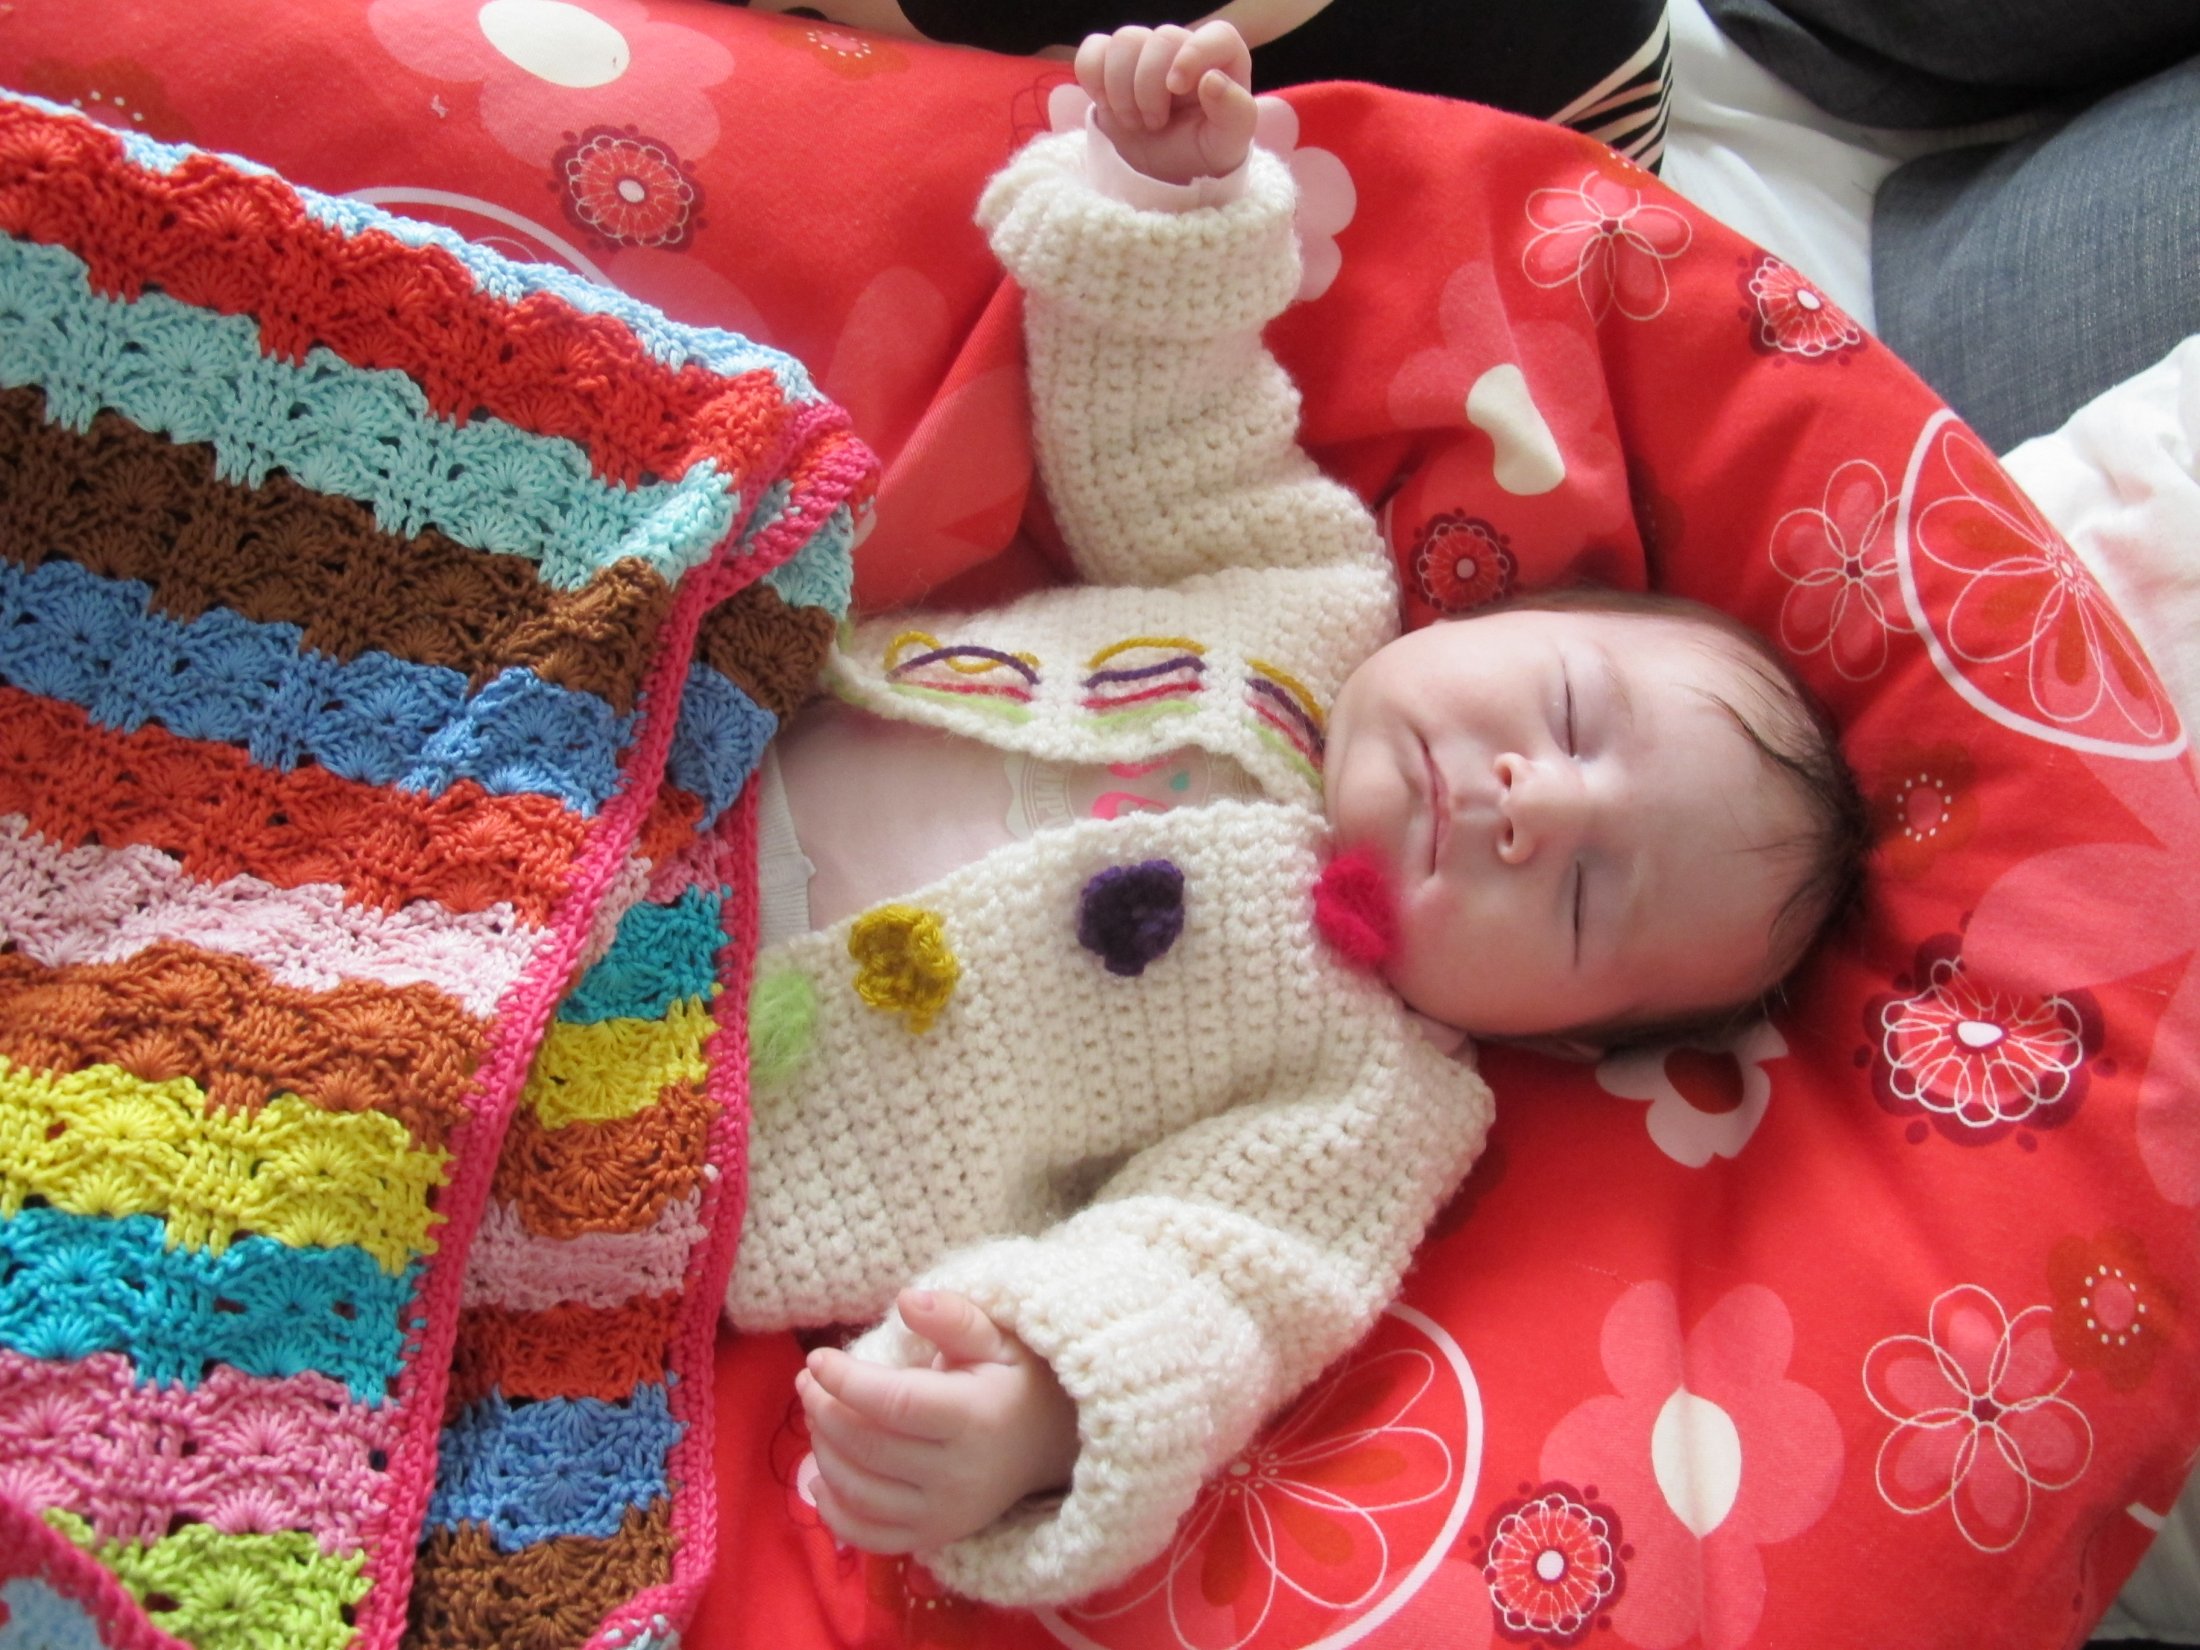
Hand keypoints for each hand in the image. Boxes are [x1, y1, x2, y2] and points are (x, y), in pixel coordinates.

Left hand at [796, 1288, 1081, 1553]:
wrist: (1049, 1444)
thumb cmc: (1014, 1380)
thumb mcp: (995, 1338)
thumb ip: (953, 1317)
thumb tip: (907, 1300)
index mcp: (976, 1418)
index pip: (893, 1404)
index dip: (845, 1381)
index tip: (817, 1359)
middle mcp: (960, 1475)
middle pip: (867, 1447)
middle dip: (824, 1411)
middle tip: (807, 1382)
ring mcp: (945, 1514)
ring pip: (859, 1490)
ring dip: (822, 1451)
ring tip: (816, 1414)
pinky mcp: (933, 1537)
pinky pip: (869, 1535)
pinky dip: (833, 1510)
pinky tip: (820, 1476)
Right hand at [1074, 21, 1257, 185]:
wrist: (1161, 178)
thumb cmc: (1201, 156)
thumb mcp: (1228, 146)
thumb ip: (1235, 112)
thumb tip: (1212, 80)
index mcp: (1222, 63)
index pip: (1216, 36)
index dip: (1194, 54)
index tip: (1177, 87)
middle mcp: (1183, 51)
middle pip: (1161, 38)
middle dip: (1150, 87)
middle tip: (1154, 124)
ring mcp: (1144, 56)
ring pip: (1125, 41)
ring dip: (1121, 88)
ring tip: (1134, 123)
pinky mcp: (1110, 66)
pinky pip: (1093, 51)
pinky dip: (1093, 79)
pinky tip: (1107, 106)